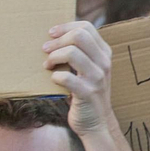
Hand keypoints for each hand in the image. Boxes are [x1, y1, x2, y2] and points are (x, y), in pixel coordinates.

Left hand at [42, 21, 114, 136]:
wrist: (97, 123)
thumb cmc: (86, 92)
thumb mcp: (89, 69)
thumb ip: (81, 53)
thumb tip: (54, 36)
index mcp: (104, 53)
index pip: (86, 27)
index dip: (65, 27)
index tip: (51, 34)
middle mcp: (104, 63)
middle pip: (79, 36)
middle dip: (57, 41)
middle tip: (45, 49)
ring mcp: (97, 78)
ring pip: (72, 53)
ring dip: (53, 57)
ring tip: (47, 65)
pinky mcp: (88, 93)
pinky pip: (66, 77)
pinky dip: (55, 77)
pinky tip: (53, 80)